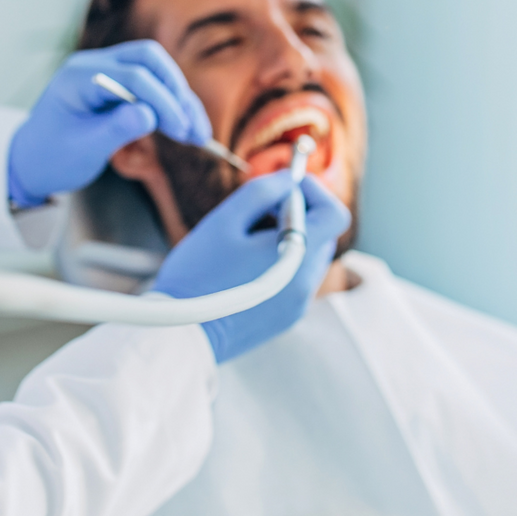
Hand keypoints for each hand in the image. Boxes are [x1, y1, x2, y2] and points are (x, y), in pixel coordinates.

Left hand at [7, 40, 212, 206]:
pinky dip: (170, 105)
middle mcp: (94, 65)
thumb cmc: (51, 157)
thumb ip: (116, 129)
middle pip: (149, 59)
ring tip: (198, 134)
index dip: (163, 102)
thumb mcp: (83, 149)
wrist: (31, 163)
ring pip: (155, 70)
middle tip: (192, 128)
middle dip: (175, 91)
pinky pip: (151, 85)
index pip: (133, 76)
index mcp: (78, 76)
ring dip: (179, 98)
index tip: (181, 131)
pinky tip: (186, 127)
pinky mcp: (117, 86)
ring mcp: (106, 72)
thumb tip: (151, 115)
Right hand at [152, 171, 352, 361]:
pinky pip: (295, 279)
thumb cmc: (198, 276)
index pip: (335, 214)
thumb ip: (263, 192)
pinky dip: (280, 263)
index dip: (314, 192)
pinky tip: (245, 267)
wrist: (181, 335)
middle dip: (297, 213)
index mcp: (298, 256)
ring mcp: (299, 304)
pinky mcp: (286, 318)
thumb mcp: (226, 220)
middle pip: (322, 234)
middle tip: (259, 211)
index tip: (284, 188)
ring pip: (308, 256)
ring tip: (246, 242)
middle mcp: (307, 283)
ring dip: (288, 239)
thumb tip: (287, 180)